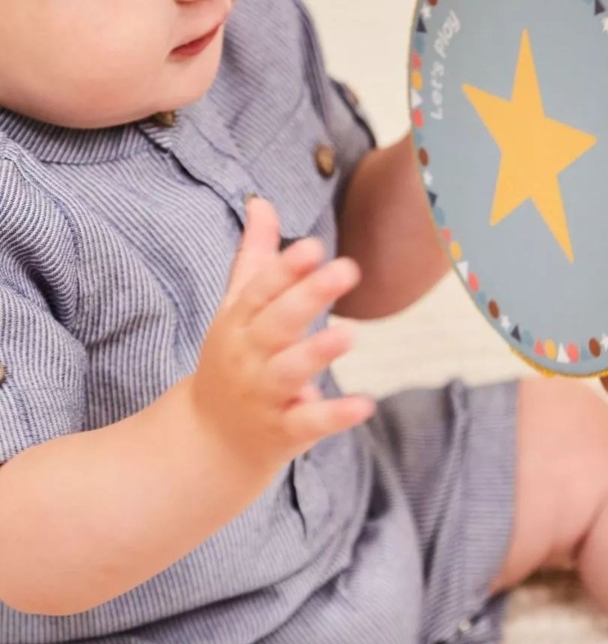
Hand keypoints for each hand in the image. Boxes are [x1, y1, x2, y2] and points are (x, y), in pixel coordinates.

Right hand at [188, 198, 373, 472]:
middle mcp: (248, 356)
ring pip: (289, 371)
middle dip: (309, 296)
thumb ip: (255, 256)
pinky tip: (365, 405)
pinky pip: (308, 422)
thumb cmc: (232, 360)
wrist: (207, 442)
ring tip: (350, 334)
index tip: (313, 246)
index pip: (261, 290)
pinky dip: (334, 415)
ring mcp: (263, 395)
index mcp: (238, 322)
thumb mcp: (236, 309)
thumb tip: (261, 201)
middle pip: (277, 323)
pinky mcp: (282, 431)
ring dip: (317, 352)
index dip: (286, 268)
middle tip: (347, 269)